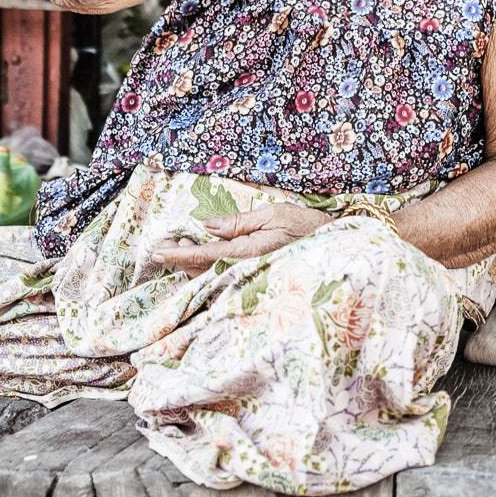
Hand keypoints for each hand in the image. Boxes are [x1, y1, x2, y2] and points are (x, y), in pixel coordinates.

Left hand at [151, 203, 331, 274]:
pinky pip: (227, 279)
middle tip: (167, 245)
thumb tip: (207, 226)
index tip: (159, 251)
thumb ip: (239, 222)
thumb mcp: (273, 215)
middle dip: (182, 259)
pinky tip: (204, 259)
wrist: (337, 250)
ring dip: (193, 265)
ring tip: (183, 246)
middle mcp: (246, 271)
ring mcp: (251, 278)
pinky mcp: (256, 281)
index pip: (205, 255)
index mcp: (248, 253)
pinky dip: (209, 270)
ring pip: (213, 277)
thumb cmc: (307, 229)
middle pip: (203, 270)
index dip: (179, 253)